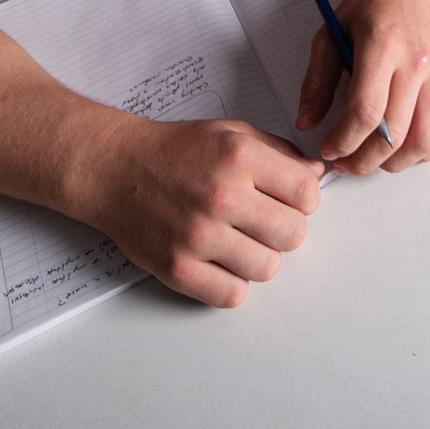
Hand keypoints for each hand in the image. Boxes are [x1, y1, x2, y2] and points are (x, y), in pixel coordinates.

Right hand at [81, 116, 324, 307]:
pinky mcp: (178, 268)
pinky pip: (233, 295)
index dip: (303, 199)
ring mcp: (198, 235)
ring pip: (268, 268)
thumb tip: (316, 176)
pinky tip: (220, 261)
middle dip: (284, 229)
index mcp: (238, 157)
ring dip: (258, 257)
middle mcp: (221, 196)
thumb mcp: (230, 133)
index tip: (288, 200)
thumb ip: (278, 152)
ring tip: (238, 240)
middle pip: (294, 235)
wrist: (113, 169)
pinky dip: (231, 283)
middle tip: (262, 222)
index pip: (307, 194)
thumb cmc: (173, 151)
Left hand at [296, 0, 429, 175]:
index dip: (344, 141)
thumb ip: (316, 82)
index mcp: (382, 47)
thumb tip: (307, 123)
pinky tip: (402, 149)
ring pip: (424, 141)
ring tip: (372, 159)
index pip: (366, 112)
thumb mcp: (329, 35)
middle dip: (364, 160)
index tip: (328, 149)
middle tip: (345, 163)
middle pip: (394, 134)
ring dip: (395, 162)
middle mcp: (415, 64)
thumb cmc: (366, 7)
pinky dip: (425, 151)